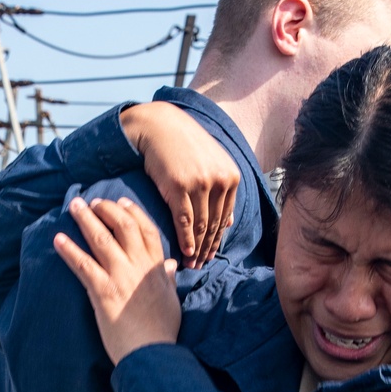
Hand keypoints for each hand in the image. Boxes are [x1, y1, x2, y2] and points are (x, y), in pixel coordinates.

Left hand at [54, 196, 181, 365]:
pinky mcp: (103, 292)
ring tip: (74, 207)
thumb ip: (167, 279)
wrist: (152, 354)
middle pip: (123, 226)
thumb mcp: (171, 300)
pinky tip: (58, 239)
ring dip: (86, 220)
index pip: (146, 229)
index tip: (121, 202)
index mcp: (155, 268)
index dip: (133, 212)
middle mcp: (139, 267)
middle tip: (92, 202)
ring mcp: (120, 277)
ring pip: (102, 239)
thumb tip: (169, 265)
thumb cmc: (162, 331)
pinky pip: (83, 265)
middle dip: (106, 209)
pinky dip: (69, 250)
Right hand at [121, 101, 237, 267]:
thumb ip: (222, 191)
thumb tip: (229, 222)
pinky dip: (186, 239)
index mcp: (231, 177)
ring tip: (191, 264)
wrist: (159, 126)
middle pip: (215, 224)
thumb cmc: (183, 146)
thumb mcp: (211, 164)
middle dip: (208, 249)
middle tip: (201, 266)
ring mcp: (200, 183)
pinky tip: (184, 252)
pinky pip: (185, 220)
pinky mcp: (179, 186)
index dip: (217, 240)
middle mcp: (220, 180)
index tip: (210, 256)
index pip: (225, 217)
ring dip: (197, 249)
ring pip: (201, 226)